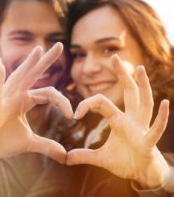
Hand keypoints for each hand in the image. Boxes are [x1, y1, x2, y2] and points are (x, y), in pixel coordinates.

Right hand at [0, 42, 72, 163]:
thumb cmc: (3, 141)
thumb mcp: (30, 143)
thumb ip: (47, 146)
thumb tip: (64, 156)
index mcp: (26, 100)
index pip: (50, 94)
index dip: (63, 103)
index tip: (73, 116)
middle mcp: (17, 95)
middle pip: (35, 74)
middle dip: (46, 60)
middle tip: (59, 45)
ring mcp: (5, 98)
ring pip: (18, 77)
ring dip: (27, 64)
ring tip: (39, 50)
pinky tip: (0, 66)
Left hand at [67, 55, 169, 187]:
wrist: (141, 174)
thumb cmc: (125, 161)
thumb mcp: (101, 158)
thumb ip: (84, 155)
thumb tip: (66, 159)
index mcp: (118, 120)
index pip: (102, 102)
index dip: (87, 104)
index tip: (75, 114)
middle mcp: (131, 120)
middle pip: (128, 92)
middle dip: (122, 75)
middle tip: (115, 57)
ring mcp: (141, 128)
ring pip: (144, 103)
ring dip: (143, 86)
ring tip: (139, 68)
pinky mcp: (148, 142)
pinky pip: (156, 128)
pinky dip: (161, 117)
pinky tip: (165, 103)